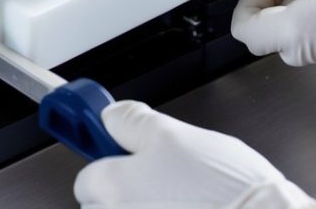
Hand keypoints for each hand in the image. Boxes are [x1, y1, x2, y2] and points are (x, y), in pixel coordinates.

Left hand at [73, 100, 315, 207]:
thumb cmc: (228, 191)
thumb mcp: (178, 136)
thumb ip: (134, 123)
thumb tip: (111, 116)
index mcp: (112, 188)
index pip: (87, 175)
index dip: (110, 161)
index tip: (121, 154)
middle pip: (102, 208)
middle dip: (125, 195)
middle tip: (161, 182)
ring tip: (184, 202)